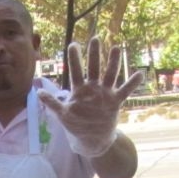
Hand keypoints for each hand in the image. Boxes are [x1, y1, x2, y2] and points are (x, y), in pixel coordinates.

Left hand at [38, 37, 143, 157]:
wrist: (91, 139)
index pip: (76, 71)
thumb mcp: (62, 114)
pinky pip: (125, 91)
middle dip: (94, 54)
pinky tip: (140, 73)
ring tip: (116, 48)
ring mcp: (105, 93)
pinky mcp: (115, 102)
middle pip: (94, 68)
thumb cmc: (75, 124)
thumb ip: (52, 102)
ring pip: (110, 75)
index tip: (74, 44)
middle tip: (95, 38)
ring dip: (113, 62)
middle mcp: (93, 88)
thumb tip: (38, 92)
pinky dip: (132, 83)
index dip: (75, 58)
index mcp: (79, 90)